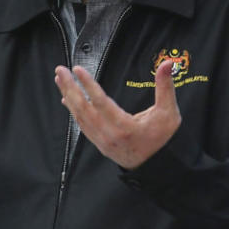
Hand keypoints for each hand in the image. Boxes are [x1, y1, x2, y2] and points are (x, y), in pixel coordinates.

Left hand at [53, 60, 180, 168]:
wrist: (155, 165)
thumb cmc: (162, 138)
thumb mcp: (168, 113)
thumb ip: (165, 87)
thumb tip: (167, 63)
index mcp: (124, 127)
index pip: (101, 102)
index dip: (88, 84)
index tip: (78, 69)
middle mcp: (109, 134)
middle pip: (83, 108)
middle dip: (70, 87)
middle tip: (61, 70)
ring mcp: (101, 140)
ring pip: (79, 115)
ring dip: (68, 95)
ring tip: (60, 78)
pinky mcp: (98, 142)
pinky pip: (81, 123)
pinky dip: (72, 109)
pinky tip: (66, 97)